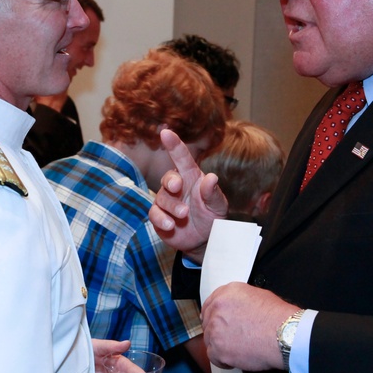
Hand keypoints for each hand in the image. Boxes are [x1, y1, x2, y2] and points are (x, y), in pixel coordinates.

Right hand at [147, 129, 228, 261]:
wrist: (203, 240)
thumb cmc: (211, 216)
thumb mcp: (218, 205)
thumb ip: (213, 193)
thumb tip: (211, 178)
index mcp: (191, 177)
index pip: (181, 157)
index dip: (174, 144)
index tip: (165, 132)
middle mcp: (177, 186)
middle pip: (168, 177)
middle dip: (171, 181)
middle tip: (177, 187)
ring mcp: (166, 201)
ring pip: (162, 198)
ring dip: (172, 206)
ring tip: (183, 215)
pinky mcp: (159, 216)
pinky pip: (154, 214)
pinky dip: (161, 219)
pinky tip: (170, 225)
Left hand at [201, 282, 299, 371]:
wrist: (283, 335)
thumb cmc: (277, 317)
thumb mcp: (258, 295)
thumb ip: (239, 300)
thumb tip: (236, 308)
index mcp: (227, 294)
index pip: (210, 304)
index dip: (213, 315)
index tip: (216, 321)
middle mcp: (217, 310)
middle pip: (208, 322)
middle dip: (217, 330)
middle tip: (230, 337)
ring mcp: (215, 330)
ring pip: (209, 340)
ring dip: (220, 345)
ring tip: (237, 348)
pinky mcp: (218, 350)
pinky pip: (213, 357)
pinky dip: (223, 360)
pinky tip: (234, 358)